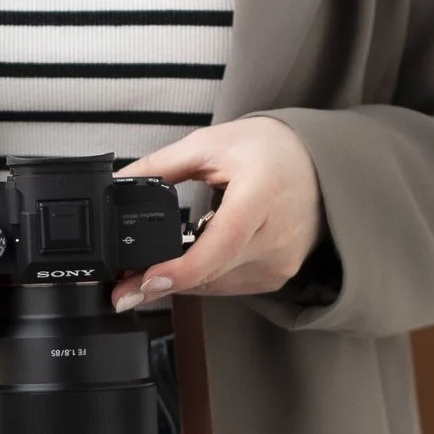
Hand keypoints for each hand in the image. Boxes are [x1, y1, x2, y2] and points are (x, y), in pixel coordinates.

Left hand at [112, 116, 322, 308]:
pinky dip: (203, 278)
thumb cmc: (267, 150)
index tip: (146, 280)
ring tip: (150, 271)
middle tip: (121, 288)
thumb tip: (117, 185)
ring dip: (180, 282)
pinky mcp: (277, 276)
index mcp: (261, 192)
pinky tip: (191, 263)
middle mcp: (276, 234)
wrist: (316, 165)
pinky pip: (228, 286)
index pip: (223, 241)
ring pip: (215, 285)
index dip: (183, 268)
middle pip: (211, 271)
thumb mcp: (209, 144)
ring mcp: (279, 260)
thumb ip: (160, 166)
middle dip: (161, 281)